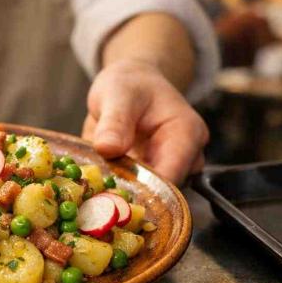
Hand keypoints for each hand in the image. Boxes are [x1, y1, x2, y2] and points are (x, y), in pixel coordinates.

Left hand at [81, 61, 208, 184]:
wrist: (130, 85)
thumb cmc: (130, 85)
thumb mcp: (118, 95)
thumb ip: (115, 121)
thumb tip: (107, 148)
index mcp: (186, 134)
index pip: (172, 175)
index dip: (145, 190)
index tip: (113, 195)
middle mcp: (185, 158)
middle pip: (163, 192)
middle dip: (131, 196)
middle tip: (98, 196)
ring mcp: (169, 170)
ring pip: (149, 197)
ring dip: (122, 196)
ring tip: (95, 190)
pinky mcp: (151, 178)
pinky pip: (136, 194)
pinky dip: (116, 193)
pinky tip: (97, 188)